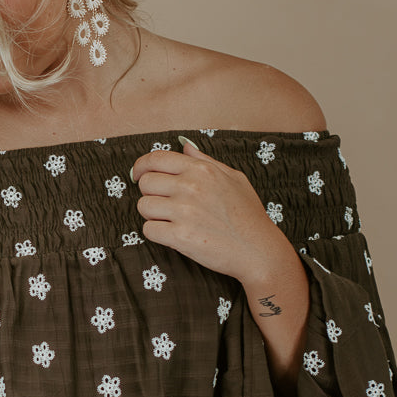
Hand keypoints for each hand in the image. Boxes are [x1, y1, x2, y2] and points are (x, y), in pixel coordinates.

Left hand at [132, 136, 289, 284]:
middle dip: (150, 193)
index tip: (138, 175)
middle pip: (145, 183)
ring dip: (153, 215)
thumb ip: (205, 161)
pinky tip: (172, 235)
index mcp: (200, 170)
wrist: (258, 249)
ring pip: (143, 206)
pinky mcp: (180, 237)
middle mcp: (190, 187)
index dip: (141, 166)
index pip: (155, 159)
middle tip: (164, 204)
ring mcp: (184, 212)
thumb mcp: (233, 177)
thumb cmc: (248, 214)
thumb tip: (185, 147)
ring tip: (171, 221)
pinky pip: (148, 230)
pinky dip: (156, 233)